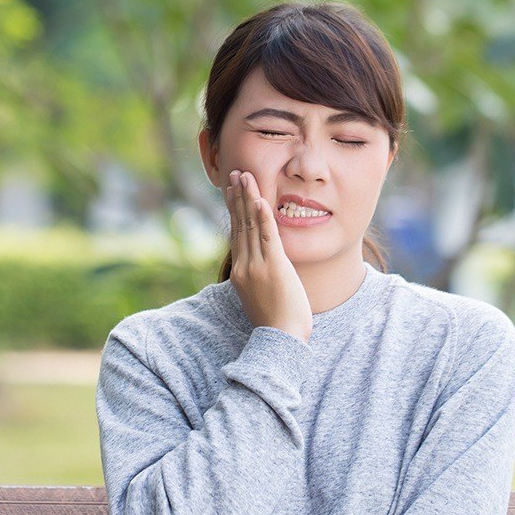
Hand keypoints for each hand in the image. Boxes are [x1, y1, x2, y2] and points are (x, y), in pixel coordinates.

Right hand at [224, 169, 312, 343]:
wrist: (281, 340)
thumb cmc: (276, 324)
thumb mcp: (260, 298)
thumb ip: (257, 280)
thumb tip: (259, 271)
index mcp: (240, 273)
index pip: (237, 235)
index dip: (235, 211)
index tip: (233, 192)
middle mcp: (244, 266)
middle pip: (240, 225)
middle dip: (238, 197)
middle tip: (236, 174)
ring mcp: (257, 266)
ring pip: (251, 226)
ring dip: (249, 199)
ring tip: (245, 177)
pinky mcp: (274, 267)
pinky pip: (268, 237)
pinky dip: (263, 217)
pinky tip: (261, 200)